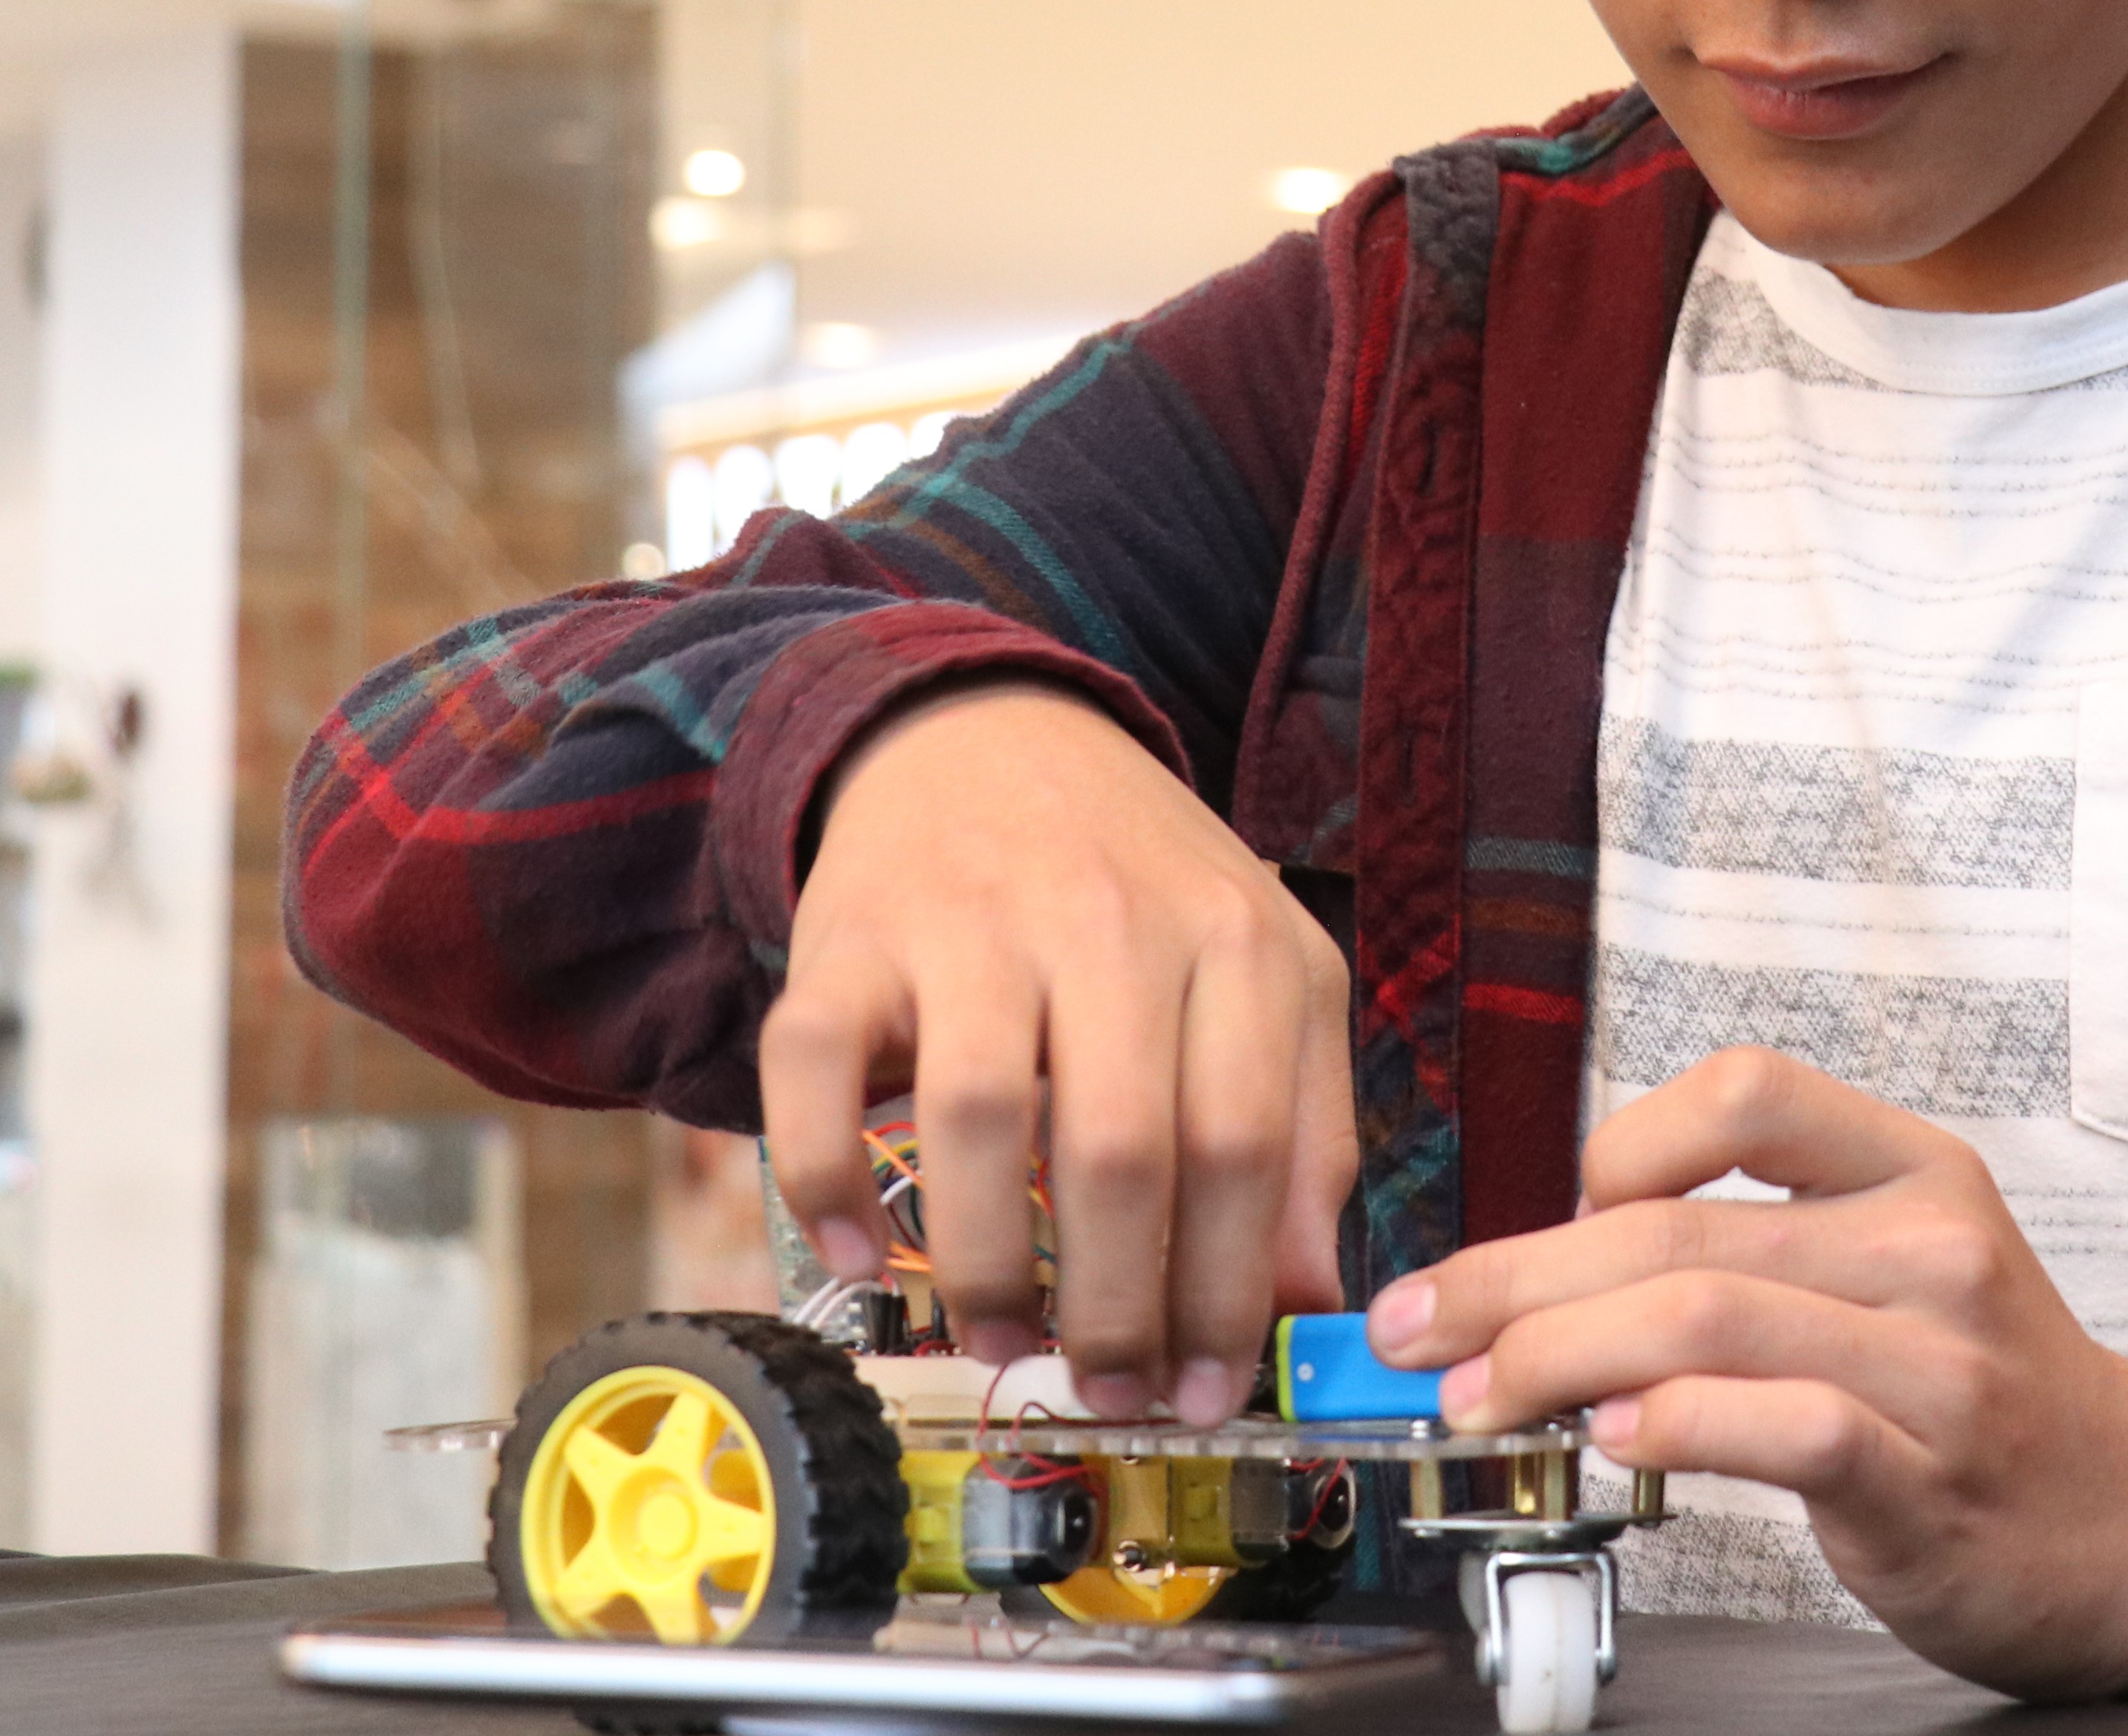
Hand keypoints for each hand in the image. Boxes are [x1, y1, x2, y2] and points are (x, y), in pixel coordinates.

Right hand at [759, 683, 1354, 1425]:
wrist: (991, 735)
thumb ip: (1306, 1128)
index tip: (1210, 1391)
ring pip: (976, 1124)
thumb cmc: (1139, 888)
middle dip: (1115, 1311)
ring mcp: (968, 925)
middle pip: (1121, 1152)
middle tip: (1107, 1392)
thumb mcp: (1265, 974)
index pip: (1245, 1146)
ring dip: (986, 1271)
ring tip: (1002, 1343)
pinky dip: (827, 1186)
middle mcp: (1105, 922)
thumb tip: (1312, 1307)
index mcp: (1231, 938)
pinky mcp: (848, 938)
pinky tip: (862, 1258)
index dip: (1227, 1294)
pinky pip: (814, 1077)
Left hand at [1369, 1048, 2127, 1695]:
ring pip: (1702, 1317)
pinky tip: (1606, 1441)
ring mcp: (1932, 1361)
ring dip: (1550, 1357)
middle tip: (1419, 1326)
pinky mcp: (1922, 1474)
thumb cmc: (1988, 1397)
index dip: (1620, 1140)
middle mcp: (1926, 1247)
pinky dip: (1668, 1427)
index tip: (1545, 1212)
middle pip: (1676, 1229)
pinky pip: (1777, 1425)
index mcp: (1912, 1170)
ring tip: (1475, 1397)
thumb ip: (1762, 1242)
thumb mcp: (1898, 1270)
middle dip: (1512, 1278)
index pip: (1748, 1090)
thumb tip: (1563, 1253)